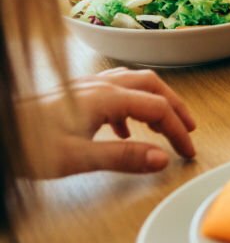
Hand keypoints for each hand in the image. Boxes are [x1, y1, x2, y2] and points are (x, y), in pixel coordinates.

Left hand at [21, 68, 196, 177]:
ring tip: (164, 125)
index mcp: (106, 98)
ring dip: (155, 101)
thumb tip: (162, 159)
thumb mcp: (78, 158)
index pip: (158, 109)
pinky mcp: (75, 94)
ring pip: (135, 84)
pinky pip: (115, 90)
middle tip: (188, 130)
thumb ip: (123, 157)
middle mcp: (100, 86)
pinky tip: (123, 128)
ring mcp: (87, 87)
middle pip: (152, 86)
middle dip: (175, 107)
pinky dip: (131, 105)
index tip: (187, 152)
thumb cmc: (28, 144)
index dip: (177, 130)